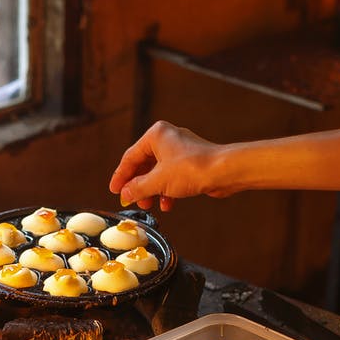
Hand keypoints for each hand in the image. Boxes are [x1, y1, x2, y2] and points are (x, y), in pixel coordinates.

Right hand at [108, 121, 228, 210]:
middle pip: (144, 165)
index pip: (131, 157)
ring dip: (152, 190)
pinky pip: (172, 176)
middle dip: (139, 185)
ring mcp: (180, 150)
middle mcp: (167, 138)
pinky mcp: (191, 162)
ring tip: (149, 204)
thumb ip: (138, 188)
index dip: (121, 176)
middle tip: (132, 200)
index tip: (115, 190)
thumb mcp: (158, 182)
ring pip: (158, 172)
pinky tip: (167, 203)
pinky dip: (167, 189)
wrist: (224, 171)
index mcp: (156, 135)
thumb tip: (125, 194)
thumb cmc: (193, 168)